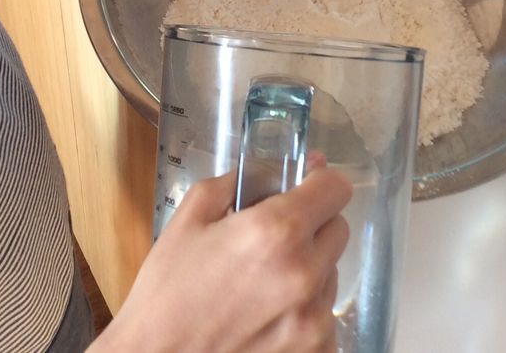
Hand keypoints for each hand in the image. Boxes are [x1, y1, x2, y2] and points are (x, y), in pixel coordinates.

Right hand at [90, 165, 351, 352]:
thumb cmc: (168, 290)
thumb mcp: (192, 215)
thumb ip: (240, 180)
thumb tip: (278, 170)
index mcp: (276, 231)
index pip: (336, 189)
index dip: (319, 181)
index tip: (305, 183)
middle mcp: (304, 274)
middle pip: (338, 228)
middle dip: (312, 222)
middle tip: (273, 234)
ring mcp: (314, 320)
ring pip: (331, 272)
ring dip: (308, 266)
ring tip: (263, 279)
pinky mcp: (314, 351)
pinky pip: (325, 314)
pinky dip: (305, 308)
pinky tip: (268, 311)